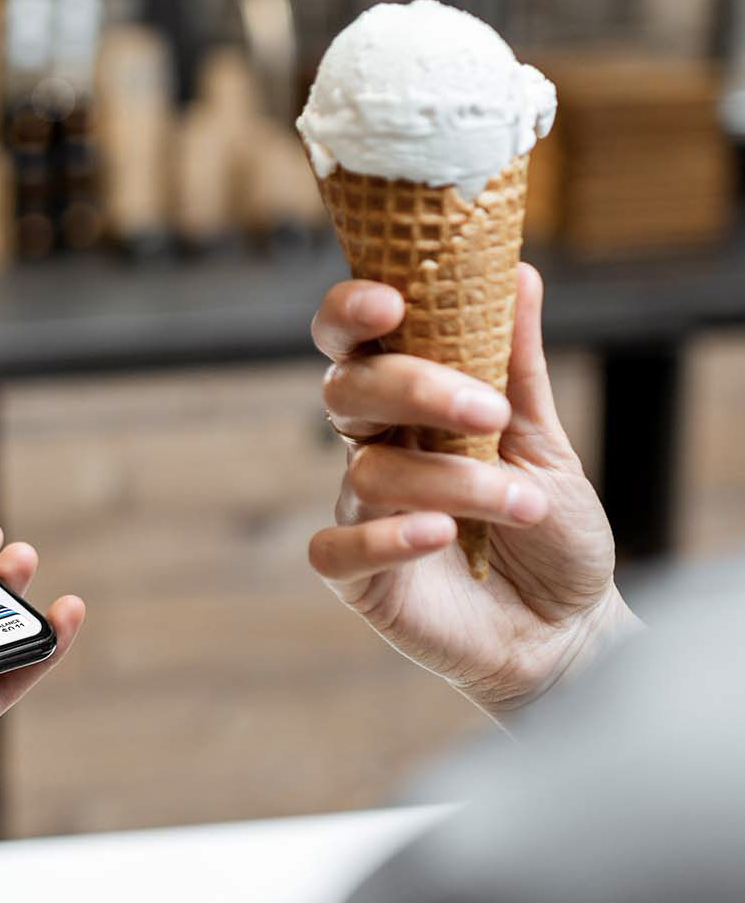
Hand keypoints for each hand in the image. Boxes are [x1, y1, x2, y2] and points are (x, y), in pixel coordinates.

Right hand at [310, 263, 640, 716]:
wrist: (565, 630)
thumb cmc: (548, 532)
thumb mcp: (546, 442)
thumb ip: (518, 367)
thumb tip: (518, 272)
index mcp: (407, 407)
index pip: (353, 344)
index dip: (350, 314)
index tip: (389, 300)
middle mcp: (374, 451)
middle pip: (346, 393)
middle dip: (411, 389)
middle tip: (486, 412)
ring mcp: (360, 513)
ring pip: (366, 472)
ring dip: (451, 482)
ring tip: (522, 506)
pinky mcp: (357, 578)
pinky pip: (337, 548)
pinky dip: (385, 538)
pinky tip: (438, 537)